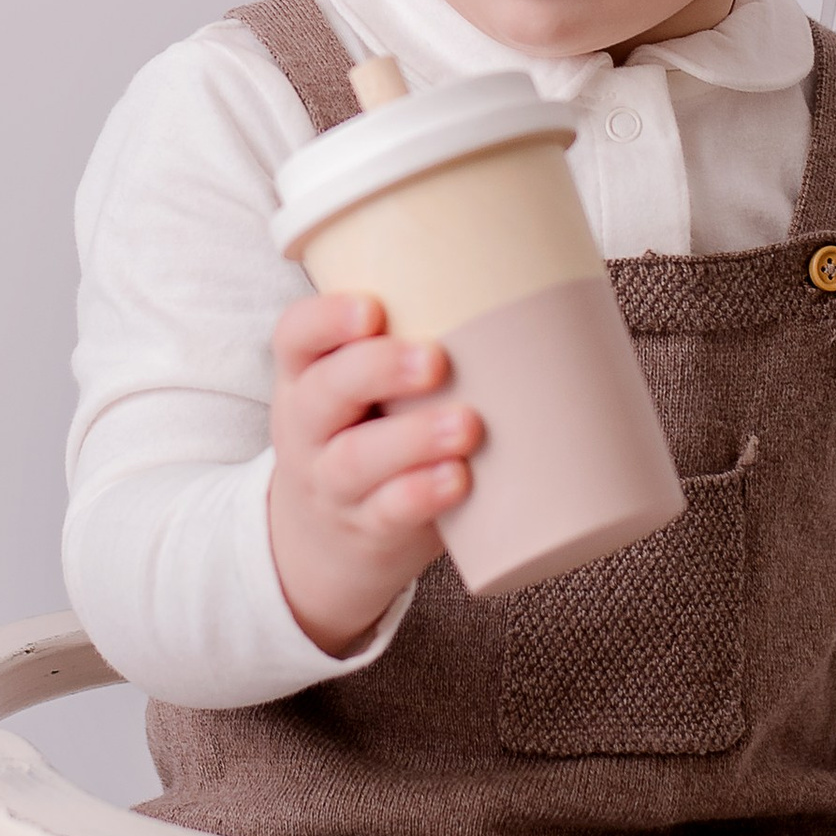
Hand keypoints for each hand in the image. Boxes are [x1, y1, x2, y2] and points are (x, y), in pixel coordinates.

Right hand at [267, 288, 481, 658]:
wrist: (325, 548)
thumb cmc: (371, 436)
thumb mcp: (366, 392)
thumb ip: (417, 345)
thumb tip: (539, 287)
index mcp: (308, 377)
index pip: (296, 336)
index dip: (325, 320)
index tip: (372, 308)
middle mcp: (308, 428)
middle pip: (325, 392)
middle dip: (378, 370)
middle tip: (436, 359)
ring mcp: (332, 484)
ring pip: (356, 459)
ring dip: (412, 439)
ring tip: (466, 425)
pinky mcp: (366, 529)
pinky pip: (387, 513)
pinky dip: (421, 496)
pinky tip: (459, 480)